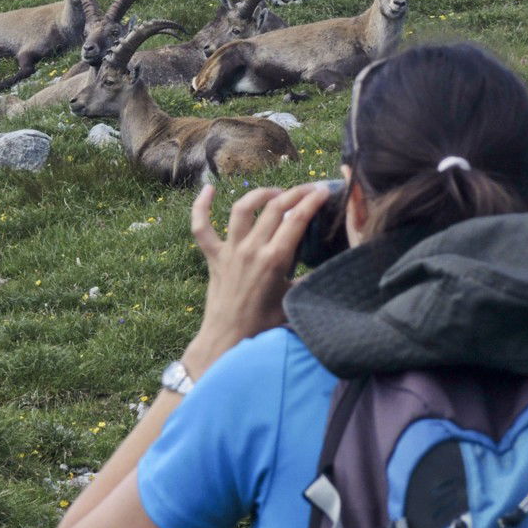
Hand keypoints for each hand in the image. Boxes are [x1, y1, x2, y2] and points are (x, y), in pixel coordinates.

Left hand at [182, 182, 331, 378]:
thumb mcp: (293, 301)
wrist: (228, 338)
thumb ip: (309, 281)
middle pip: (274, 208)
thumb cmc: (263, 324)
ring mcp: (230, 250)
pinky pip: (201, 226)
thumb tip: (326, 268)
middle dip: (294, 193)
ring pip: (242, 208)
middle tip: (308, 189)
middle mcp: (251, 249)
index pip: (297, 219)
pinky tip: (209, 189)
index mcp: (274, 260)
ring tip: (275, 193)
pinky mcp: (213, 256)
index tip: (323, 191)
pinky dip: (202, 205)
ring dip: (260, 195)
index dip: (311, 201)